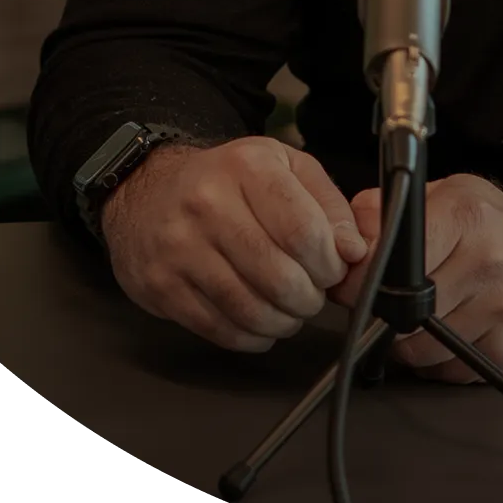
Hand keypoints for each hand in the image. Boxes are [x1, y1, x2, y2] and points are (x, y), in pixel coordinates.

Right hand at [101, 136, 367, 353]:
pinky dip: (251, 336)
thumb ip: (328, 204)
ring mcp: (179, 248)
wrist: (148, 191)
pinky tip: (260, 323)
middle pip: (279, 276)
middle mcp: (207, 203)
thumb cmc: (228, 180)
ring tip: (290, 311)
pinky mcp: (160, 286)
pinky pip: (219, 329)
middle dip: (309, 298)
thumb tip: (353, 250)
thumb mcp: (285, 167)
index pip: (304, 231)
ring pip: (249, 309)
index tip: (333, 269)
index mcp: (246, 167)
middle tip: (313, 294)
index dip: (329, 262)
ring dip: (283, 321)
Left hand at [329, 174, 502, 383]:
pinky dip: (440, 360)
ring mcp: (502, 309)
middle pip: (402, 310)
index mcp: (468, 215)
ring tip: (430, 314)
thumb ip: (396, 208)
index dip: (366, 277)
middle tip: (393, 300)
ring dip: (411, 341)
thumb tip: (351, 236)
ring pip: (419, 349)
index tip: (353, 284)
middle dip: (387, 311)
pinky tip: (457, 332)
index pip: (395, 257)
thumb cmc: (502, 231)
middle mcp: (489, 260)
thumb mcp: (453, 196)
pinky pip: (447, 371)